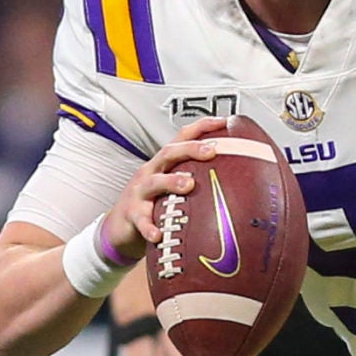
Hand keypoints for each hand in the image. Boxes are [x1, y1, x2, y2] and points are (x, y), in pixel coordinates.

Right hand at [104, 118, 226, 259]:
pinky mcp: (132, 215)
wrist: (119, 227)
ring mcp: (139, 193)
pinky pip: (141, 220)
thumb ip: (196, 181)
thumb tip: (235, 185)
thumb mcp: (172, 189)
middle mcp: (151, 173)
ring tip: (189, 185)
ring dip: (172, 181)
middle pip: (168, 153)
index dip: (200, 127)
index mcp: (164, 165)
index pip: (181, 138)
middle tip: (211, 151)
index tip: (223, 122)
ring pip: (154, 182)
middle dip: (190, 149)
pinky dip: (149, 227)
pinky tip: (158, 234)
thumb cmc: (152, 205)